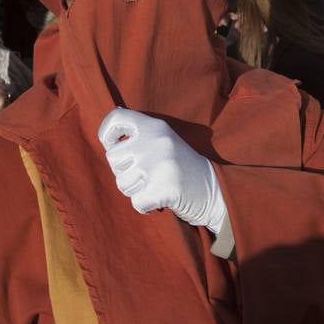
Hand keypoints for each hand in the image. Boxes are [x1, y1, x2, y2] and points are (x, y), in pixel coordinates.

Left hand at [98, 109, 226, 234]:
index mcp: (155, 126)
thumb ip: (140, 133)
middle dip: (124, 172)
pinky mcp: (165, 188)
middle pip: (113, 159)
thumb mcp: (164, 139)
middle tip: (146, 174)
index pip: (116, 117)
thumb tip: (112, 120)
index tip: (113, 145)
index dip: (106, 133)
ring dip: (135, 190)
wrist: (216, 189)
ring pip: (122, 183)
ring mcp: (160, 165)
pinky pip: (136, 202)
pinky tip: (160, 200)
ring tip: (155, 185)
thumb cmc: (183, 165)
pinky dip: (145, 206)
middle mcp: (155, 141)